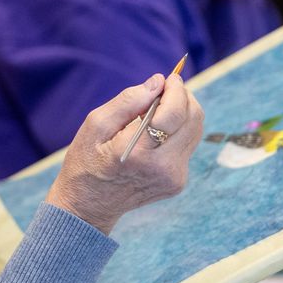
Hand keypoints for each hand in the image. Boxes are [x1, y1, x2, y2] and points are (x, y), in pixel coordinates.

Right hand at [45, 72, 203, 233]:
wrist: (89, 205)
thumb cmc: (87, 161)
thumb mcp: (95, 125)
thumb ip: (128, 101)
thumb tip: (158, 82)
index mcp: (139, 153)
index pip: (174, 114)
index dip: (176, 90)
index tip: (169, 77)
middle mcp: (163, 168)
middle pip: (193, 120)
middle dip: (183, 97)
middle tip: (165, 88)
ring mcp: (174, 178)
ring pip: (195, 131)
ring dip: (183, 112)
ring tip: (159, 107)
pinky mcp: (178, 182)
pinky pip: (187, 144)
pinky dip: (178, 130)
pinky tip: (157, 130)